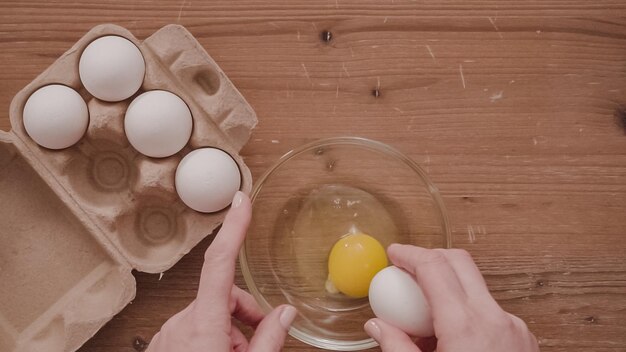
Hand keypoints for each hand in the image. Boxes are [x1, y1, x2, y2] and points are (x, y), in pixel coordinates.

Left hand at [147, 192, 296, 351]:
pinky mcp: (161, 347)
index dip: (233, 227)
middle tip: (254, 344)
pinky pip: (190, 331)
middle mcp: (180, 324)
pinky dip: (206, 341)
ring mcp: (167, 335)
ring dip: (226, 332)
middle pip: (221, 296)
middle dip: (244, 314)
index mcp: (203, 324)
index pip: (220, 262)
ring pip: (207, 316)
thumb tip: (285, 314)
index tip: (240, 202)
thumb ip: (269, 338)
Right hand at [364, 245, 538, 351]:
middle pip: (460, 262)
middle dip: (430, 258)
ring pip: (475, 286)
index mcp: (467, 326)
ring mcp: (514, 327)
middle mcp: (495, 319)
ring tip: (422, 318)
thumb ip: (397, 347)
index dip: (410, 254)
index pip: (435, 267)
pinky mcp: (523, 338)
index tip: (394, 254)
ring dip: (446, 287)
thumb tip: (377, 326)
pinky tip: (448, 337)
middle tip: (406, 269)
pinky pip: (488, 309)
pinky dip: (464, 310)